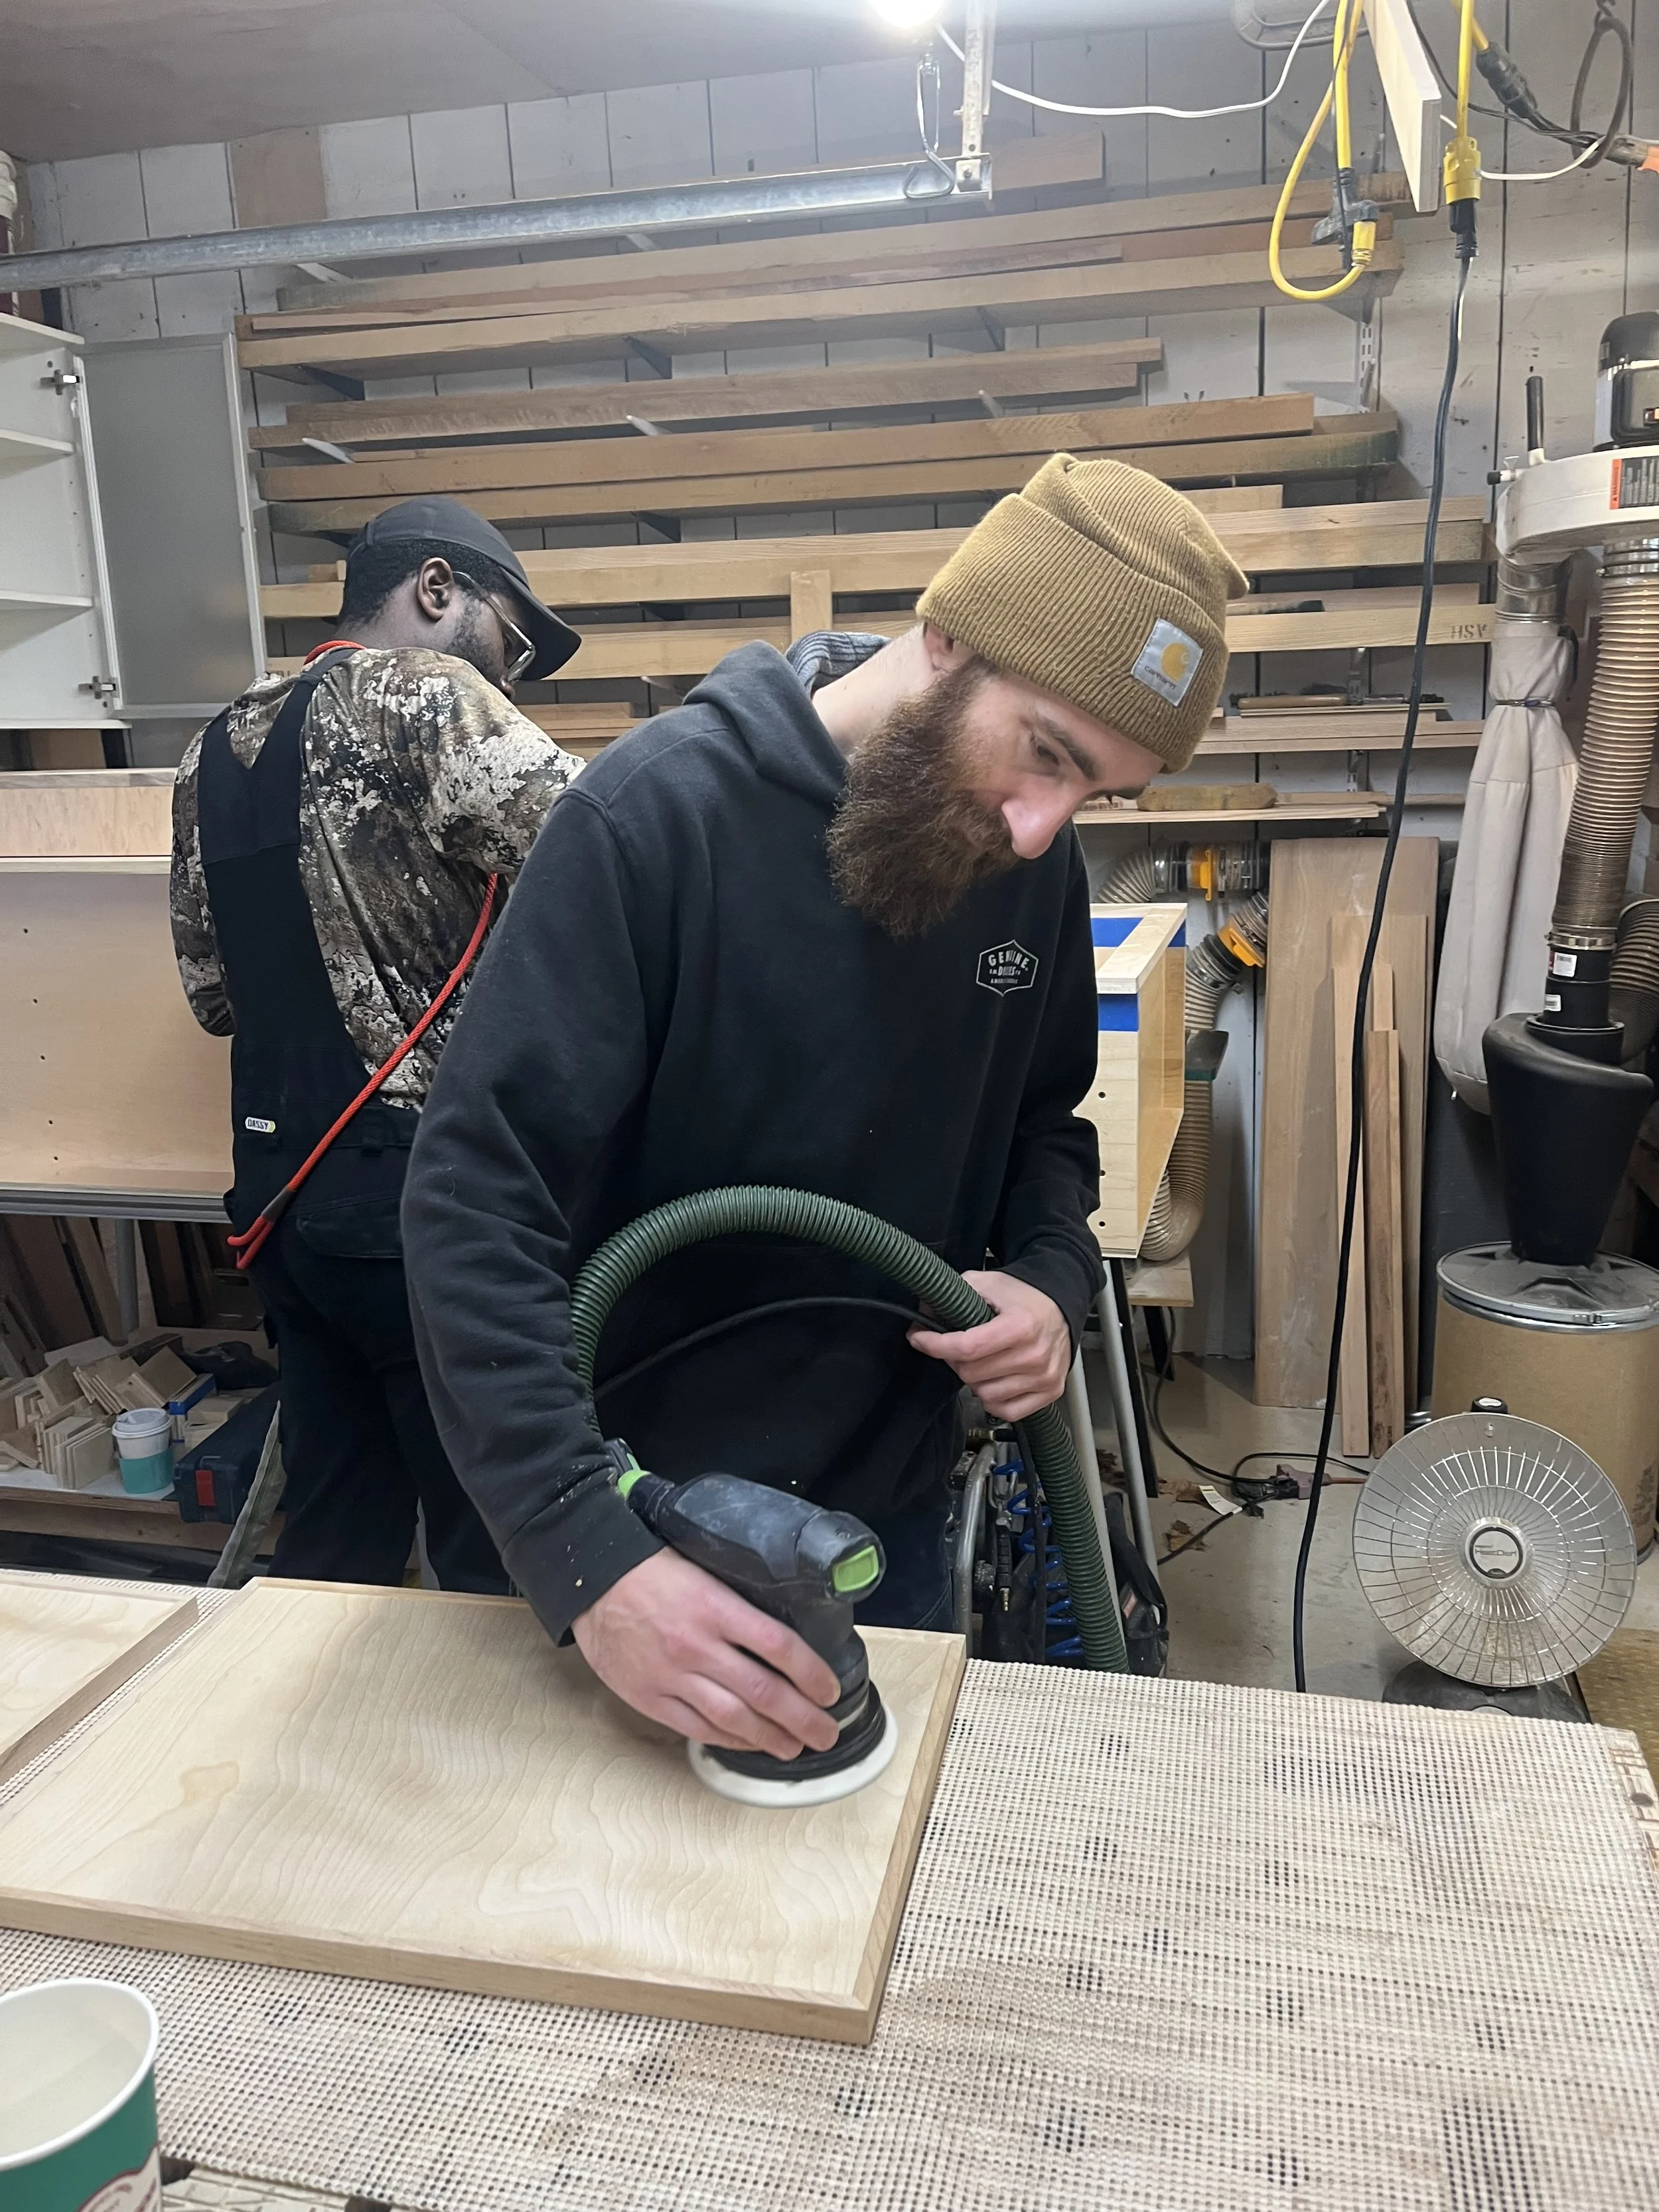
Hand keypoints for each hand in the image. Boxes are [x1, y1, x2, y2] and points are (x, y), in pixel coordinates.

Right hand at [571, 1548, 841, 1760]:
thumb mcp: (704, 1570)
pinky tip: (749, 1743)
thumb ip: (738, 1605)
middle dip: (803, 1718)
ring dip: (770, 1738)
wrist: (593, 1580)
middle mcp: (696, 1645)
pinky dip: (728, 1740)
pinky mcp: (649, 1697)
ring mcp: (671, 1676)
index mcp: (714, 1606)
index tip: (830, 1689)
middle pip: (763, 1692)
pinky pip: (697, 1729)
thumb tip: (780, 1636)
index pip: (779, 1646)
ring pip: (733, 1719)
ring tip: (795, 1747)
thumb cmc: (651, 1570)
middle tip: (826, 1732)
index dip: (811, 1673)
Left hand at [908, 1270, 1071, 1421]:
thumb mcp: (989, 1283)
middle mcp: (1034, 1354)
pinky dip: (994, 1399)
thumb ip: (956, 1294)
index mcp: (1020, 1326)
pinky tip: (994, 1380)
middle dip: (956, 1360)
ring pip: (985, 1395)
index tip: (919, 1337)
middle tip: (960, 1347)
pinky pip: (1007, 1411)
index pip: (966, 1347)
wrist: (1061, 1305)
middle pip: (971, 1373)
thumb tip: (922, 1312)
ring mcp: (1044, 1376)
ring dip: (975, 1380)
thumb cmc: (1025, 1296)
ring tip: (982, 1362)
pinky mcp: (1050, 1391)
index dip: (934, 1344)